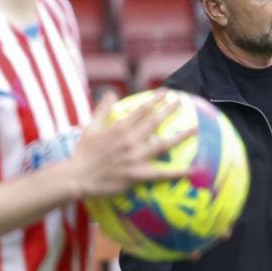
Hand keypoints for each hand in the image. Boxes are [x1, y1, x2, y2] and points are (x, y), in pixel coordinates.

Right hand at [67, 90, 194, 199]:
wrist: (77, 177)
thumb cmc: (83, 152)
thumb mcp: (91, 127)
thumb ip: (103, 109)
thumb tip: (111, 92)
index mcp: (120, 128)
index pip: (142, 110)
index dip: (156, 99)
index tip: (167, 92)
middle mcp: (131, 140)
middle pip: (155, 122)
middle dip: (170, 110)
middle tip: (182, 102)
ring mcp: (136, 158)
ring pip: (163, 144)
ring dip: (180, 136)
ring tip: (194, 129)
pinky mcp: (138, 175)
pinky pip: (162, 173)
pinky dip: (177, 172)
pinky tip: (192, 170)